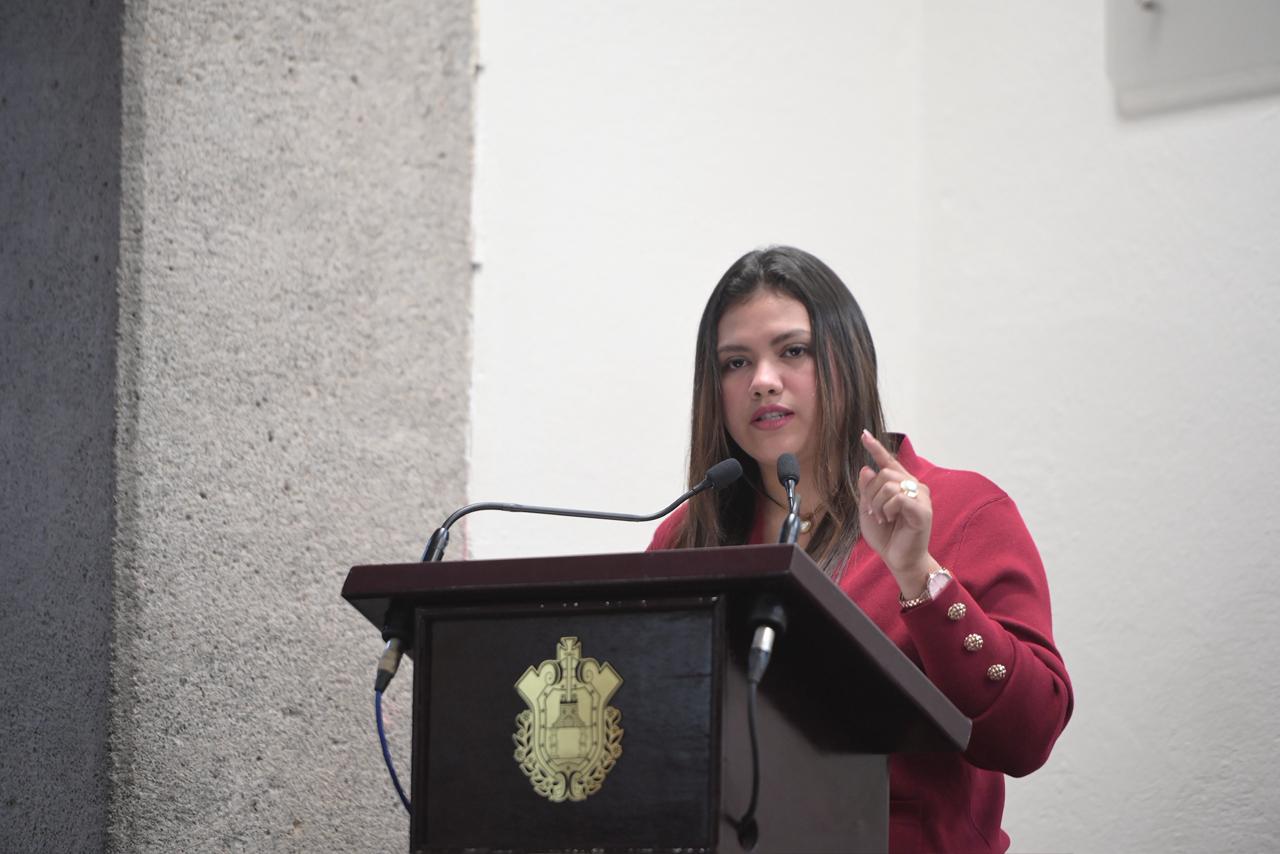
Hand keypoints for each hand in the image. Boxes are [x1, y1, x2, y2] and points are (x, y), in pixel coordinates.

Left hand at [858, 431, 939, 596]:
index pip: (888, 462)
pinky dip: (887, 509)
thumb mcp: (868, 510)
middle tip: (874, 513)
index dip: (876, 448)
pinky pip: (898, 498)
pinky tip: (889, 519)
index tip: (864, 434)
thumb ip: (867, 490)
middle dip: (871, 493)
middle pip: (884, 472)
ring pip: (889, 483)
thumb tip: (867, 468)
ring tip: (881, 518)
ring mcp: (921, 497)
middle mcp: (914, 486)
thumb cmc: (886, 536)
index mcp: (902, 485)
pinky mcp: (922, 511)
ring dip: (877, 502)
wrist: (898, 559)